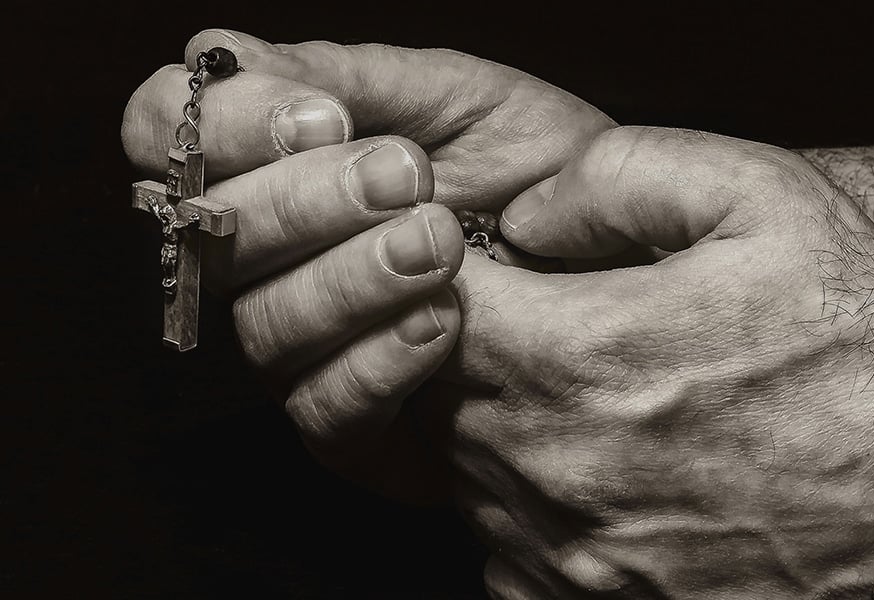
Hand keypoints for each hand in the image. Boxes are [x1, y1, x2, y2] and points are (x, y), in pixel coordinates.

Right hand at [120, 29, 611, 500]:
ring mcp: (307, 346)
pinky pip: (323, 410)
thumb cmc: (542, 176)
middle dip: (305, 201)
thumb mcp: (465, 101)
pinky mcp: (354, 426)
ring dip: (349, 278)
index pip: (168, 136)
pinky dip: (378, 363)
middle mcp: (274, 260)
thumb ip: (352, 76)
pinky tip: (441, 323)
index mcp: (280, 165)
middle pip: (213, 237)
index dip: (225, 125)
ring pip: (264, 326)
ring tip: (441, 245)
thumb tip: (231, 55)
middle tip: (404, 177)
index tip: (323, 117)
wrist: (623, 264)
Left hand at [436, 126, 873, 596]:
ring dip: (502, 427)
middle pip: (437, 398)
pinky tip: (608, 472)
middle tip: (551, 320)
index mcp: (578, 360)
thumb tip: (524, 220)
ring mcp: (578, 556)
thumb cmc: (866, 338)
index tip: (499, 264)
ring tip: (596, 394)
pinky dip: (534, 508)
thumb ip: (615, 177)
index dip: (450, 274)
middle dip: (474, 349)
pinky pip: (510, 552)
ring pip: (468, 477)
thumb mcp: (760, 196)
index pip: (425, 308)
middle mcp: (558, 473)